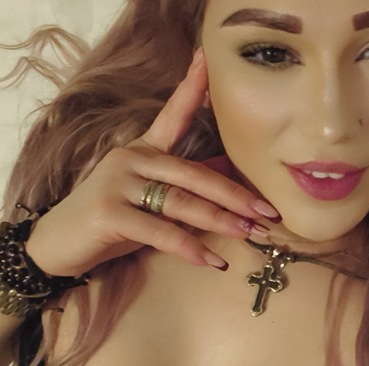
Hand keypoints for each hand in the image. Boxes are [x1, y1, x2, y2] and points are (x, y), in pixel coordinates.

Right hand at [25, 49, 277, 275]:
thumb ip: (183, 190)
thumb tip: (229, 192)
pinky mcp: (110, 212)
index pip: (172, 115)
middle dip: (235, 196)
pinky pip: (160, 232)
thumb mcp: (151, 199)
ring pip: (182, 202)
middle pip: (195, 174)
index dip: (190, 89)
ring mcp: (119, 183)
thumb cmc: (115, 220)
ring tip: (250, 235)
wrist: (60, 243)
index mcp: (144, 151)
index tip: (207, 61)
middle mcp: (132, 159)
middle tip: (268, 213)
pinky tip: (213, 261)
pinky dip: (190, 248)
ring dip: (221, 221)